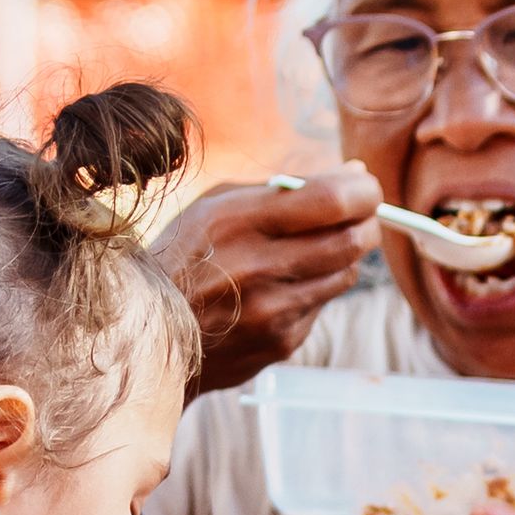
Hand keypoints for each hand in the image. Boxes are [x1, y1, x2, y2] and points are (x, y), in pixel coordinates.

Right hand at [157, 169, 381, 384]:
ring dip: (342, 257)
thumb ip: (284, 190)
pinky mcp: (282, 341)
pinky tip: (281, 288)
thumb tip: (355, 173)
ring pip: (345, 274)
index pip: (331, 201)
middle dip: (367, 223)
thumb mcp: (216, 206)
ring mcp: (273, 310)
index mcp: (238, 221)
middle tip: (361, 216)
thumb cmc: (184, 256)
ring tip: (312, 250)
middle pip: (351, 240)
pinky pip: (322, 305)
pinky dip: (314, 290)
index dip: (363, 192)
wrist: (146, 334)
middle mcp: (258, 267)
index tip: (365, 187)